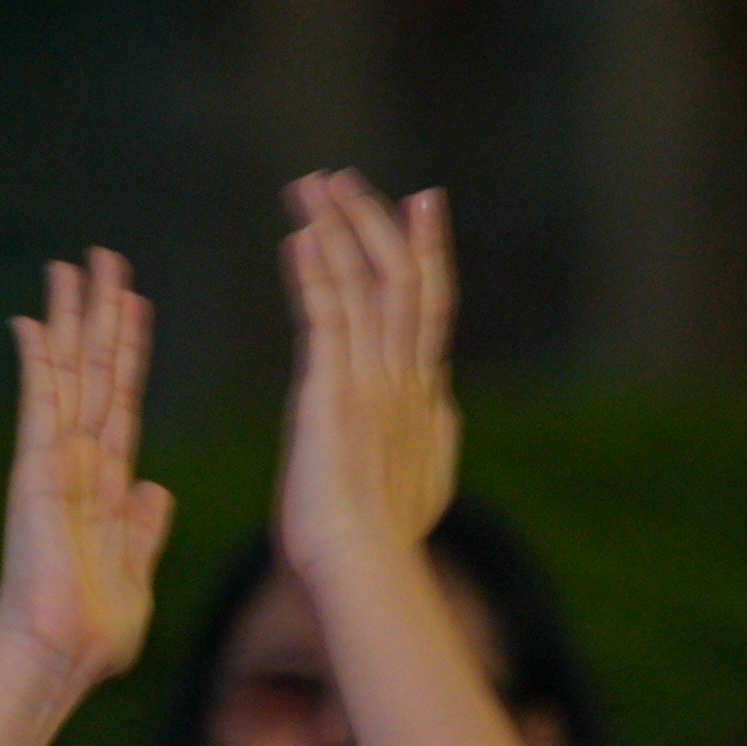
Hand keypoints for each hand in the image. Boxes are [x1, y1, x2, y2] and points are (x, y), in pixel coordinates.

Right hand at [0, 250, 172, 694]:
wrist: (61, 656)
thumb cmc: (95, 633)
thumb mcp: (138, 572)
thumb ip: (145, 528)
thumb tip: (155, 491)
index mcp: (107, 483)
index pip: (123, 400)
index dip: (130, 350)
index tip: (135, 304)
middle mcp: (78, 463)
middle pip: (94, 372)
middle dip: (100, 314)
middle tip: (103, 259)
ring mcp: (53, 463)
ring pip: (68, 375)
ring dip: (73, 320)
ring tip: (74, 267)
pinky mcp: (35, 473)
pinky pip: (39, 407)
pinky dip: (38, 364)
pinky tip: (34, 321)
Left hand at [273, 172, 458, 582]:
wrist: (366, 569)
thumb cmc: (385, 544)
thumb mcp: (428, 484)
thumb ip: (438, 439)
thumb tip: (447, 409)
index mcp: (425, 397)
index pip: (431, 305)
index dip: (428, 249)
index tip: (423, 200)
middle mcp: (406, 378)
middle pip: (402, 276)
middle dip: (374, 219)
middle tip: (345, 176)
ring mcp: (372, 381)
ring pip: (364, 283)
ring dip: (336, 227)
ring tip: (311, 184)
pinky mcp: (332, 392)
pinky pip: (326, 314)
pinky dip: (315, 270)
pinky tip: (299, 236)